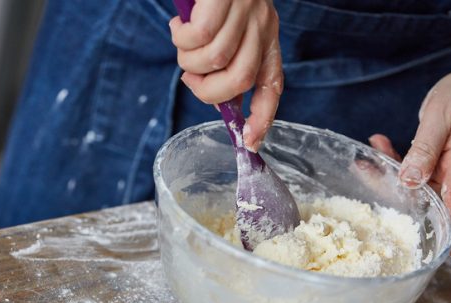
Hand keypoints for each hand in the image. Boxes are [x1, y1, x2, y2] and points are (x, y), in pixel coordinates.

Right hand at [169, 0, 281, 150]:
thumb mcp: (230, 25)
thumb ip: (226, 56)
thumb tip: (210, 89)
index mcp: (267, 37)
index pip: (272, 85)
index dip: (262, 118)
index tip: (249, 142)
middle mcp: (263, 25)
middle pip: (240, 80)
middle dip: (207, 91)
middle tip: (190, 78)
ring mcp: (247, 10)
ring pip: (217, 60)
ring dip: (189, 61)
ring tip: (182, 43)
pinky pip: (200, 36)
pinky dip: (182, 39)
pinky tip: (178, 24)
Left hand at [369, 61, 450, 254]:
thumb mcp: (441, 116)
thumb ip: (425, 148)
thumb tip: (410, 180)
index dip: (446, 227)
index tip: (441, 249)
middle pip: (423, 193)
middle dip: (390, 184)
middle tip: (365, 166)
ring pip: (416, 182)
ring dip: (391, 167)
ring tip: (374, 145)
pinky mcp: (445, 166)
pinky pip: (419, 171)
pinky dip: (400, 161)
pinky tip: (382, 144)